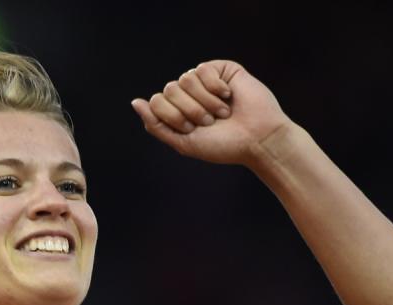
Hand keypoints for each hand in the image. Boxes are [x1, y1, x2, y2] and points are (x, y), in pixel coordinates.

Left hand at [131, 60, 291, 167]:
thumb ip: (156, 125)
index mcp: (178, 111)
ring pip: (185, 78)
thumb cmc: (224, 146)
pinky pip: (203, 69)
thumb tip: (135, 102)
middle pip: (169, 89)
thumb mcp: (183, 142)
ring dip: (204, 101)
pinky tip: (229, 96)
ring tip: (222, 113)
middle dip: (189, 110)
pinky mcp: (222, 70)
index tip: (192, 129)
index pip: (156, 102)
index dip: (172, 115)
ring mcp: (205, 81)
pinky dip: (215, 87)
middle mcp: (189, 94)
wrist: (257, 139)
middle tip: (209, 122)